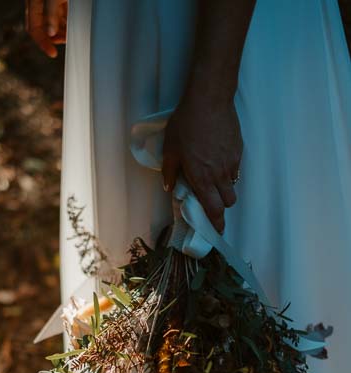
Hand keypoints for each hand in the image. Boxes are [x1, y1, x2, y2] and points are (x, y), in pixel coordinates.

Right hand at [25, 0, 67, 57]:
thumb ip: (50, 14)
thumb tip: (51, 33)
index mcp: (33, 5)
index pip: (34, 29)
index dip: (43, 43)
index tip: (53, 53)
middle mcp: (39, 6)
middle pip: (43, 28)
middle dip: (54, 38)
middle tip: (66, 42)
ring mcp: (49, 3)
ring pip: (53, 22)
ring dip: (61, 31)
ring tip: (71, 34)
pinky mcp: (59, 0)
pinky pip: (61, 15)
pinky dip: (66, 22)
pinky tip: (73, 25)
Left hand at [161, 94, 241, 234]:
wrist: (209, 102)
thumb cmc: (185, 125)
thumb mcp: (170, 150)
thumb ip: (170, 172)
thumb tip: (170, 188)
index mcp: (201, 177)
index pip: (213, 208)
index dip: (216, 223)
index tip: (217, 232)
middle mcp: (219, 174)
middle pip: (227, 202)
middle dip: (220, 208)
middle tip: (212, 207)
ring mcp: (232, 162)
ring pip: (233, 187)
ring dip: (224, 191)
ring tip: (213, 184)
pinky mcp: (239, 151)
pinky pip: (235, 170)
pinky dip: (228, 174)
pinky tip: (218, 164)